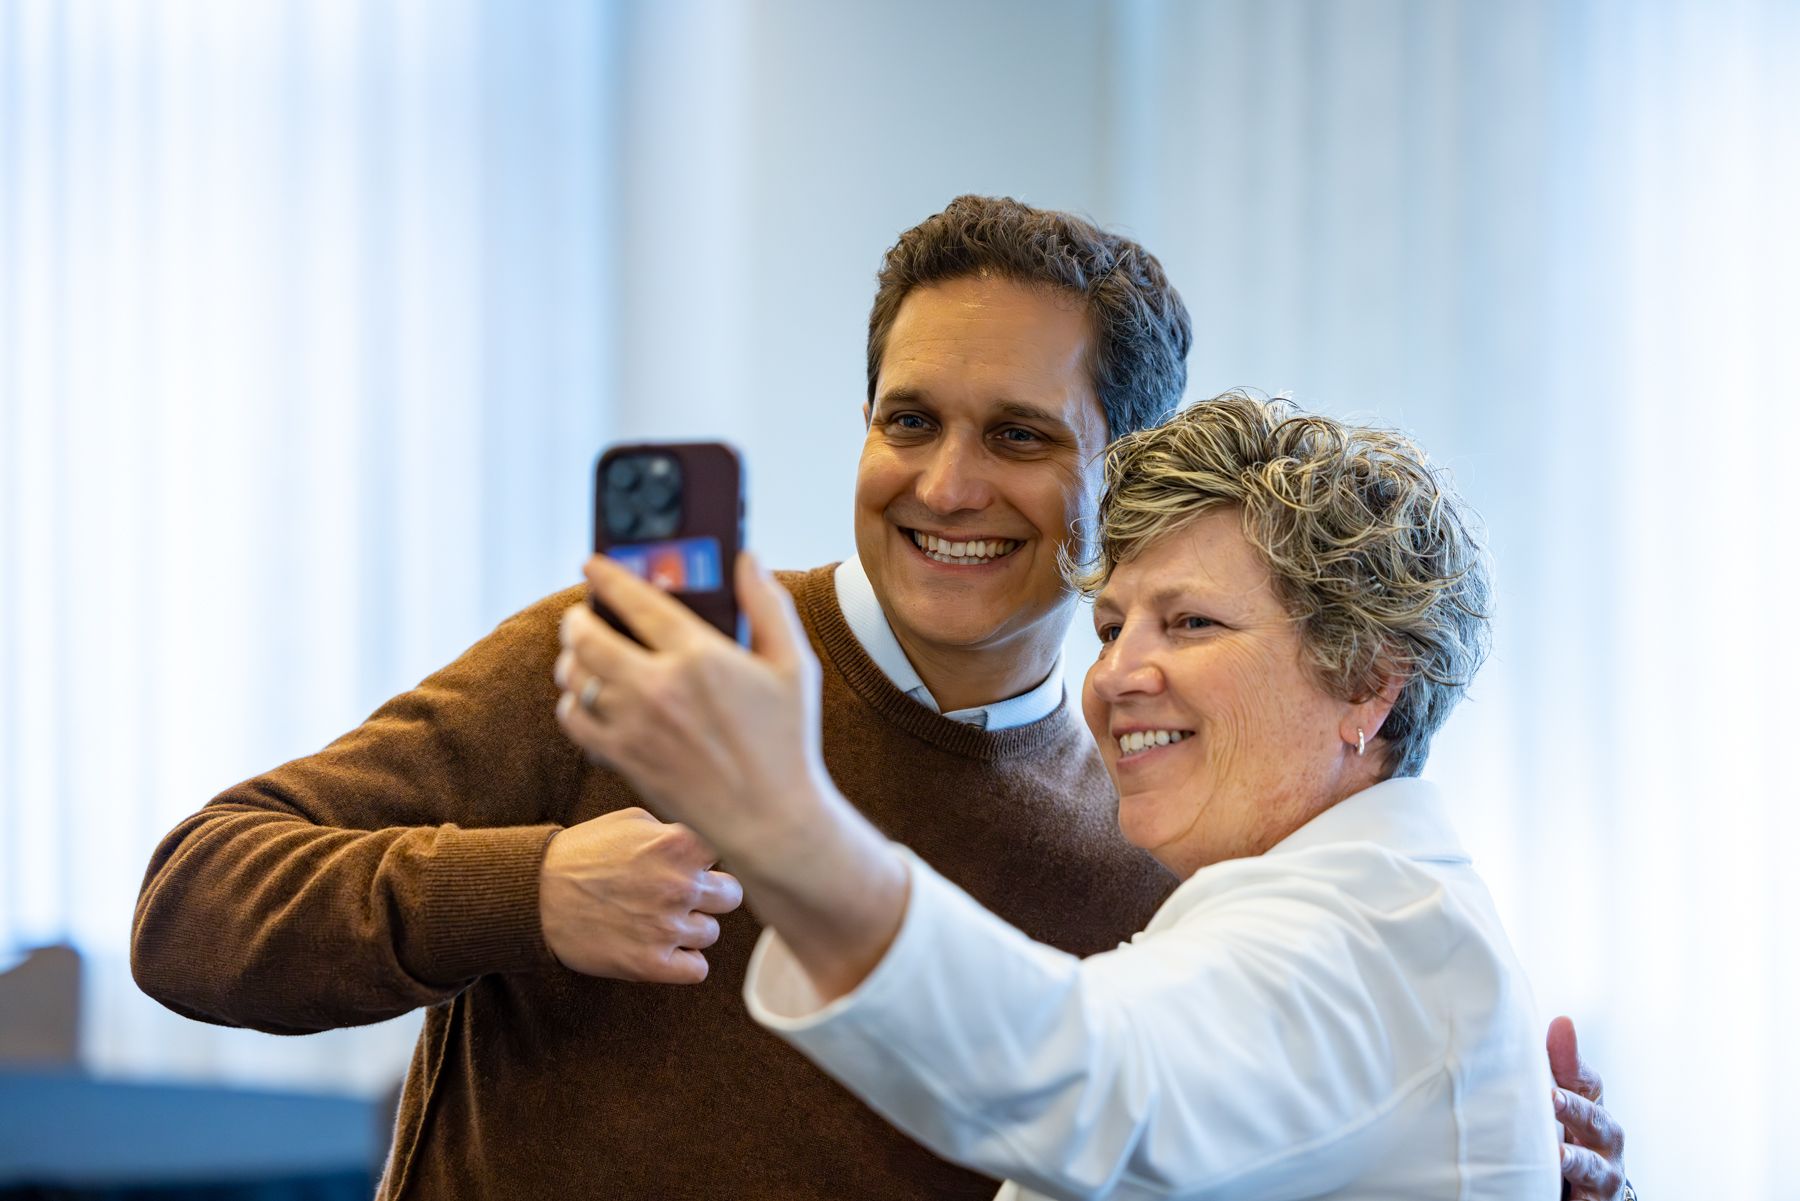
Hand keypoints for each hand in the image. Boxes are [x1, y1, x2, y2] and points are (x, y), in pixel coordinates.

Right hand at [537, 806, 742, 982]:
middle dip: (711, 894)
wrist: (536, 894)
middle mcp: (680, 886)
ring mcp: (667, 928)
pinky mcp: (651, 965)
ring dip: (692, 928)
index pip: (731, 850)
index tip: (700, 862)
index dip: (714, 858)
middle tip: (685, 894)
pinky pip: (697, 970)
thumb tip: (708, 840)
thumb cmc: (584, 854)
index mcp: (678, 845)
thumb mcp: (632, 820)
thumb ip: (677, 829)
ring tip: (661, 919)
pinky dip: (684, 962)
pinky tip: (664, 947)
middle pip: (732, 896)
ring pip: (711, 934)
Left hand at [554, 552, 832, 870]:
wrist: (771, 821)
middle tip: (580, 615)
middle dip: (576, 619)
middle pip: (587, 637)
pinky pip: (574, 720)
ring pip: (575, 678)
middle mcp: (658, 686)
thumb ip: (768, 605)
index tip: (593, 564)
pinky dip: (571, 703)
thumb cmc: (788, 742)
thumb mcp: (794, 665)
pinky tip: (584, 698)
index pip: (636, 600)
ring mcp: (634, 725)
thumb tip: (748, 558)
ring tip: (577, 653)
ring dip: (570, 659)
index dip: (607, 576)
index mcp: (699, 655)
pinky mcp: (623, 758)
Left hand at [1548, 1015, 1626, 1199]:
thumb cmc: (1567, 1138)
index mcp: (1592, 1108)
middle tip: (1552, 1098)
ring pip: (1592, 1166)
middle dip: (1574, 1109)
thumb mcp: (1557, 1104)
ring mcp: (1604, 1174)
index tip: (1559, 1028)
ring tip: (1558, 1154)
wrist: (1588, 1192)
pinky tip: (1563, 1194)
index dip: (1572, 1058)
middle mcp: (1605, 1139)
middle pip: (1593, 1120)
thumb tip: (1543, 1022)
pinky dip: (1577, 1196)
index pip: (1587, 1080)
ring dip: (1575, 1159)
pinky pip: (1588, 1199)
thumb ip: (1549, 1070)